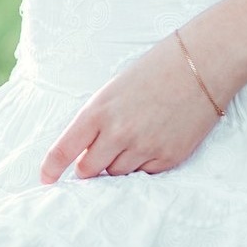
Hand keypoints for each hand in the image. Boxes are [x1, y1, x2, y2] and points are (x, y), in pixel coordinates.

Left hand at [39, 32, 225, 183]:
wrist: (201, 66)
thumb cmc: (154, 71)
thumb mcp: (114, 90)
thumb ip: (97, 121)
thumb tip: (86, 153)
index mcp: (98, 111)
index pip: (65, 149)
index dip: (51, 168)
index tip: (45, 179)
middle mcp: (118, 133)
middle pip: (89, 171)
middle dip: (88, 168)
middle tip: (95, 159)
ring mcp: (144, 148)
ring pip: (116, 175)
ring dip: (116, 166)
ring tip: (132, 141)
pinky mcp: (168, 158)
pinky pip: (144, 174)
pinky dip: (142, 165)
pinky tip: (152, 143)